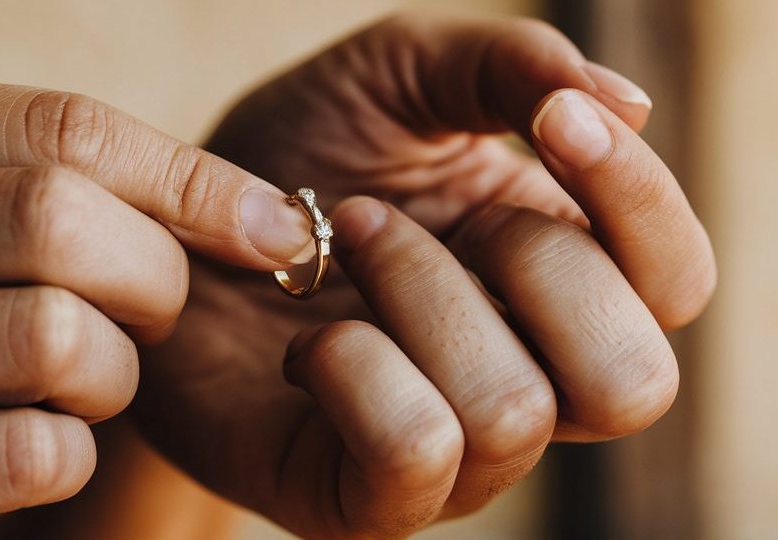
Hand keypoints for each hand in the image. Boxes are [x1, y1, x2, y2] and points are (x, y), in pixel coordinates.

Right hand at [0, 83, 313, 538]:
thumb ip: (84, 189)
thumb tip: (274, 220)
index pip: (63, 128)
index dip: (192, 180)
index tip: (272, 226)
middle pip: (60, 219)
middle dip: (153, 279)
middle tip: (148, 315)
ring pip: (56, 337)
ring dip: (111, 374)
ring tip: (75, 384)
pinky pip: (35, 454)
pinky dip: (70, 455)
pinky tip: (28, 446)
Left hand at [132, 13, 715, 538]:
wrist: (168, 241)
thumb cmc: (289, 162)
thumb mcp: (396, 78)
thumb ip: (508, 66)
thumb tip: (629, 106)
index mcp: (555, 278)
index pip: (676, 281)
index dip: (637, 200)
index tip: (552, 121)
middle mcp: (526, 376)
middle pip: (633, 378)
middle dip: (528, 266)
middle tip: (415, 209)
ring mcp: (454, 452)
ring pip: (514, 409)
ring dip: (419, 295)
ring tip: (337, 246)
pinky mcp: (368, 497)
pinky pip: (416, 450)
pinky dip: (358, 369)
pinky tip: (304, 340)